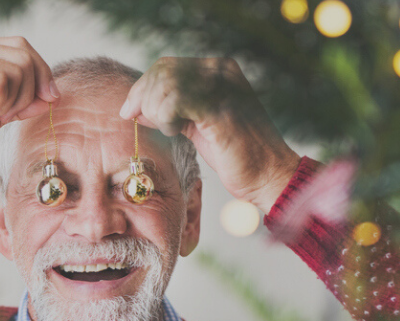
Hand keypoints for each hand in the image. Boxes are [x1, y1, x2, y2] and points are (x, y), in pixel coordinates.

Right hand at [0, 36, 59, 170]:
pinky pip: (1, 83)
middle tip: (6, 114)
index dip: (41, 72)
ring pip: (17, 70)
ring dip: (10, 102)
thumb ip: (21, 101)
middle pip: (24, 55)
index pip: (22, 46)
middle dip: (29, 91)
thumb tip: (52, 95)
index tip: (47, 99)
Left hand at [119, 57, 300, 212]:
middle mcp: (221, 72)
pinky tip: (176, 132)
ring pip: (165, 84)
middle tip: (140, 120)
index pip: (167, 66)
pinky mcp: (218, 107)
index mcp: (219, 70)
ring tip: (170, 130)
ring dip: (156, 111)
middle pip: (162, 71)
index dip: (142, 87)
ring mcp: (222, 86)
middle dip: (143, 97)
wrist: (268, 174)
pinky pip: (174, 102)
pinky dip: (165, 118)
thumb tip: (135, 109)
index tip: (131, 110)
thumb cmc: (235, 155)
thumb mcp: (196, 127)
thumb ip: (170, 113)